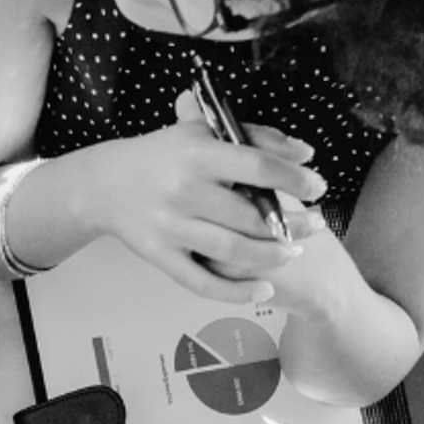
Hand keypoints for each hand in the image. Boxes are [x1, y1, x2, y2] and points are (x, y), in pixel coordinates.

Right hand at [77, 99, 326, 302]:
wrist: (105, 184)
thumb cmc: (164, 155)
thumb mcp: (202, 132)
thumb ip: (255, 137)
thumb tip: (305, 154)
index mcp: (197, 152)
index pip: (257, 167)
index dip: (293, 180)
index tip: (318, 188)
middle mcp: (183, 190)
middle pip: (250, 215)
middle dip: (292, 224)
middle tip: (316, 225)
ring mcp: (171, 227)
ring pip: (233, 252)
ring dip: (271, 256)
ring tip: (294, 251)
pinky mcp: (160, 257)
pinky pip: (202, 283)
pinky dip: (236, 292)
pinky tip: (263, 290)